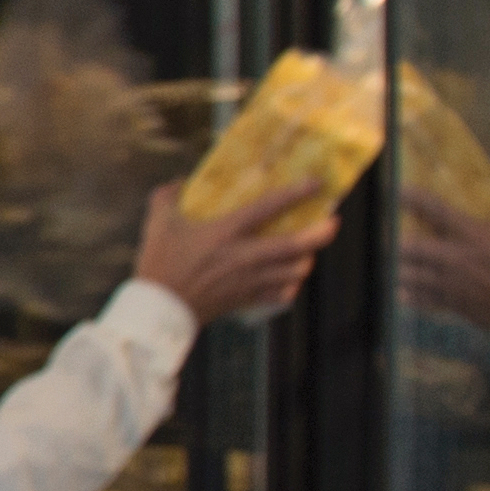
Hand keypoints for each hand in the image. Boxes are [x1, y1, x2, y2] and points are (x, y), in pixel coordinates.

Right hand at [130, 179, 335, 324]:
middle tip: (332, 223)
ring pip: (295, 271)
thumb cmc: (158, 263)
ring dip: (308, 259)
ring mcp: (249, 280)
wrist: (159, 309)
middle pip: (296, 245)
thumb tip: (181, 181)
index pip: (268, 208)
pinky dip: (290, 286)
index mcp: (226, 232)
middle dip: (321, 233)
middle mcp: (245, 256)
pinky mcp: (247, 299)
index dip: (296, 193)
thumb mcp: (158, 223)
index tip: (316, 183)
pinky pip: (282, 294)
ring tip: (308, 251)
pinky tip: (288, 279)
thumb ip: (168, 197)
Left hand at [398, 189, 489, 331]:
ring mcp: (447, 282)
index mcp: (472, 236)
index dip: (415, 198)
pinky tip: (402, 289)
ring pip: (407, 275)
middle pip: (410, 248)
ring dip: (395, 267)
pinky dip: (407, 294)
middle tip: (387, 233)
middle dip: (394, 240)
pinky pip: (417, 299)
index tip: (399, 190)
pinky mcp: (447, 302)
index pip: (436, 211)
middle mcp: (453, 258)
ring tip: (391, 261)